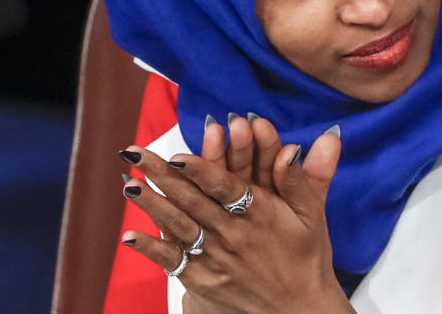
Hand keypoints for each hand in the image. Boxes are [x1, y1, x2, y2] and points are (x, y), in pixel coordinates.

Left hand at [119, 123, 352, 313]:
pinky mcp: (205, 280)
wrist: (300, 309)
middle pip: (192, 202)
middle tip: (134, 154)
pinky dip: (151, 250)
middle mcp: (234, 236)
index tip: (178, 155)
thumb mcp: (313, 214)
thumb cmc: (307, 255)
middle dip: (161, 176)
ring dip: (151, 206)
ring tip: (129, 185)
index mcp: (260, 214)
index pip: (226, 189)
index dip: (202, 172)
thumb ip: (305, 178)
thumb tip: (305, 144)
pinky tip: (129, 236)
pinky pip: (174, 262)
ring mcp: (217, 259)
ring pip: (179, 227)